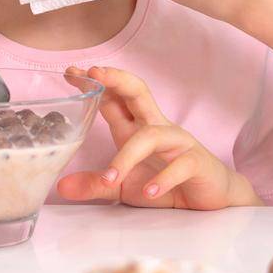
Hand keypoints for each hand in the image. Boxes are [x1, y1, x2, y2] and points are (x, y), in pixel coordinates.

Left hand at [55, 66, 260, 209]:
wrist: (211, 200)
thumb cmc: (166, 186)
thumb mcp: (123, 188)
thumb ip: (96, 185)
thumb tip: (61, 186)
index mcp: (137, 128)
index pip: (115, 98)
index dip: (95, 83)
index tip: (70, 72)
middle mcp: (157, 128)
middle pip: (139, 92)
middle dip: (116, 79)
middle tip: (93, 73)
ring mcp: (178, 142)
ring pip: (151, 136)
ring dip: (127, 157)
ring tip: (110, 179)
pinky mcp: (197, 162)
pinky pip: (180, 164)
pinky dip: (163, 179)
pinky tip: (150, 192)